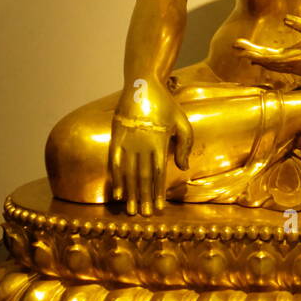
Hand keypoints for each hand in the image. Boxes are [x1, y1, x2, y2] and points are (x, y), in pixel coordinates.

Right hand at [109, 79, 192, 214]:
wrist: (142, 85)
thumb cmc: (166, 104)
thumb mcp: (182, 122)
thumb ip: (185, 146)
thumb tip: (183, 167)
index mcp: (159, 142)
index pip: (159, 173)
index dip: (158, 192)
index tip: (159, 208)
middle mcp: (142, 144)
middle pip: (143, 177)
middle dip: (143, 198)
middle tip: (144, 215)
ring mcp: (128, 141)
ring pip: (129, 174)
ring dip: (130, 194)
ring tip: (131, 210)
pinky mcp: (116, 137)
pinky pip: (115, 162)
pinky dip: (116, 178)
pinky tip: (117, 192)